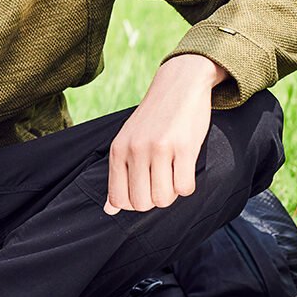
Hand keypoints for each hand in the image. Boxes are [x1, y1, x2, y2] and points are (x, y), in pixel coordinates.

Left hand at [105, 53, 223, 213]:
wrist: (179, 85)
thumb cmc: (154, 119)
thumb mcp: (128, 141)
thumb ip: (119, 175)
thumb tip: (109, 211)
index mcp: (118, 150)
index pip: (118, 199)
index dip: (133, 203)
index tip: (144, 190)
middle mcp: (135, 150)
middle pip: (141, 203)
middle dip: (154, 200)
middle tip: (161, 182)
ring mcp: (159, 148)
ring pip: (163, 199)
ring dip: (171, 194)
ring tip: (173, 174)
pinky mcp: (184, 147)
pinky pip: (185, 188)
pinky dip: (187, 186)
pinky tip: (185, 168)